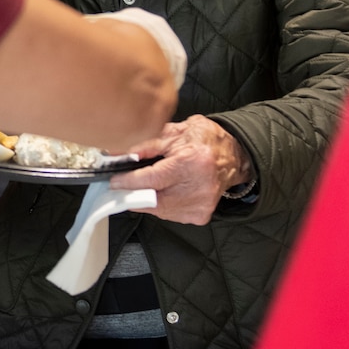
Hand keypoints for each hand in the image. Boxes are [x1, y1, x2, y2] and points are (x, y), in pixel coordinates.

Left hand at [108, 115, 254, 224]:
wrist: (233, 155)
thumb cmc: (205, 141)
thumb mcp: (174, 133)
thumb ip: (146, 145)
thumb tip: (119, 155)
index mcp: (191, 161)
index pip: (151, 179)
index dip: (128, 181)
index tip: (115, 181)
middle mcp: (199, 186)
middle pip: (153, 199)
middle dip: (135, 193)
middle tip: (125, 186)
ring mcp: (201, 203)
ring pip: (160, 210)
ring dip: (148, 200)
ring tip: (151, 185)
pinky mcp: (201, 215)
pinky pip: (171, 215)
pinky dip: (163, 205)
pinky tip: (168, 192)